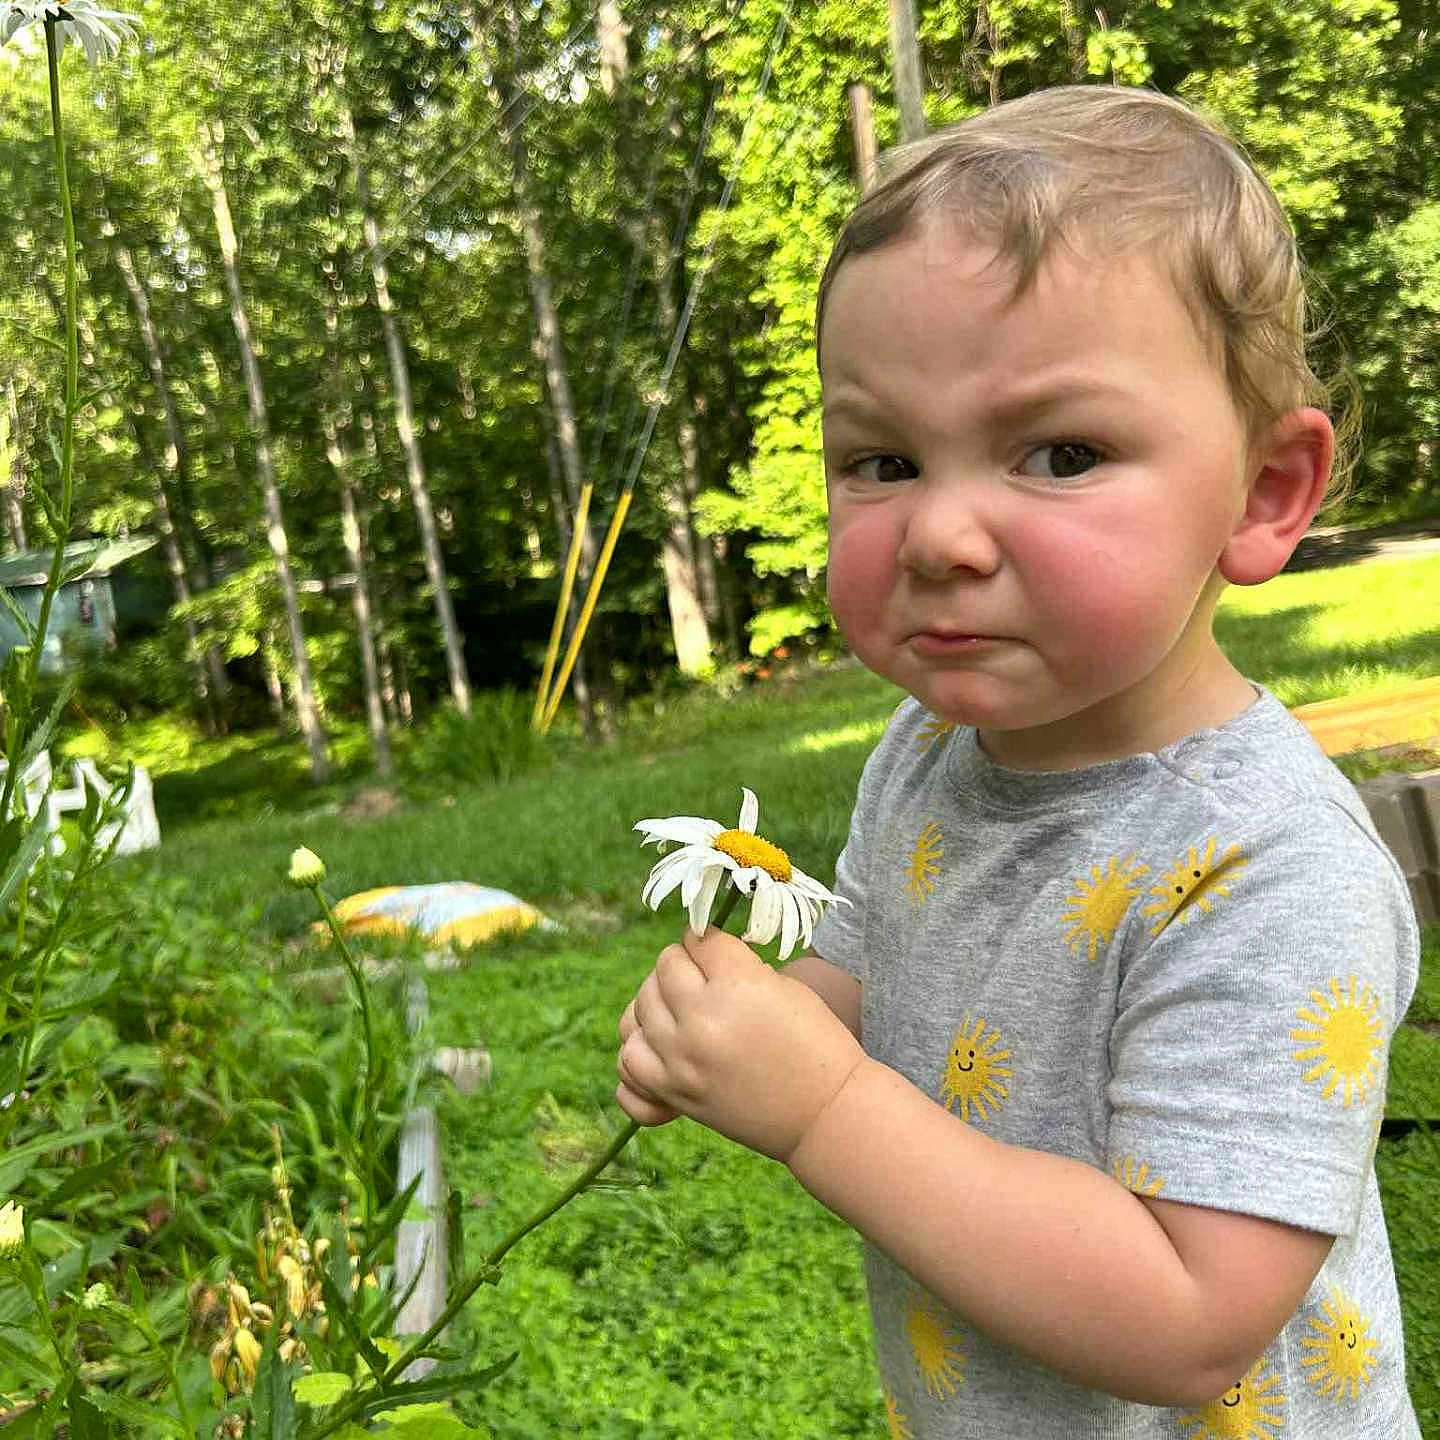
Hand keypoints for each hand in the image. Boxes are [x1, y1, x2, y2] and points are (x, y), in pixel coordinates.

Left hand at [616, 927, 864, 1162]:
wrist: (826, 1114)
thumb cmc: (817, 1044)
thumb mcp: (784, 987)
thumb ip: (736, 967)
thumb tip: (698, 958)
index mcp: (737, 984)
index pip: (698, 940)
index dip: (708, 942)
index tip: (717, 952)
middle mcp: (701, 1019)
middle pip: (664, 968)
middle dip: (683, 965)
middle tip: (703, 979)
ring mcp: (681, 1060)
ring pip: (639, 1009)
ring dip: (657, 1003)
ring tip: (680, 1010)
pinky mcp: (675, 1093)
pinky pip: (628, 1061)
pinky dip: (640, 1050)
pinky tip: (661, 1047)